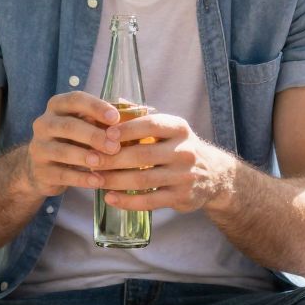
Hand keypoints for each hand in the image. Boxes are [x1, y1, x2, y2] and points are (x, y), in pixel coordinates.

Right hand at [22, 91, 122, 196]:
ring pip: (62, 150)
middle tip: (115, 146)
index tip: (115, 118)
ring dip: (85, 157)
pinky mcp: (41, 171)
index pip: (75, 99)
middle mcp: (44, 124)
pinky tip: (98, 181)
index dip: (96, 107)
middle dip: (93, 136)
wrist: (44, 168)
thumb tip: (140, 111)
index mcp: (58, 106)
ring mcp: (39, 148)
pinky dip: (81, 178)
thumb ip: (108, 118)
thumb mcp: (88, 124)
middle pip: (68, 126)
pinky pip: (62, 174)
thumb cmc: (75, 140)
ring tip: (104, 162)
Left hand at [88, 111, 235, 213]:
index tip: (104, 134)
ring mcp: (184, 176)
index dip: (126, 129)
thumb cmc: (179, 148)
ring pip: (143, 179)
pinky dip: (127, 201)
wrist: (213, 175)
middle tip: (91, 160)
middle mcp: (184, 151)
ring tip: (95, 179)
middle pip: (142, 155)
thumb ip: (141, 117)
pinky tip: (110, 198)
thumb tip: (113, 103)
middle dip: (113, 159)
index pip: (151, 125)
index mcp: (179, 128)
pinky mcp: (181, 197)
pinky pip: (150, 201)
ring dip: (115, 180)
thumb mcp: (168, 129)